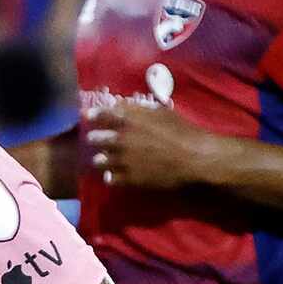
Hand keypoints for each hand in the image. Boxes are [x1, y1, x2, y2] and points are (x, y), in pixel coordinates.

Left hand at [85, 99, 220, 192]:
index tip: (88, 115)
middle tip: (96, 139)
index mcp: (129, 120)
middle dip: (95, 138)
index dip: (93, 114)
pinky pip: (109, 179)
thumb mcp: (162, 112)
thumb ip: (139, 109)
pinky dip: (110, 176)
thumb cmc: (182, 131)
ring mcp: (123, 160)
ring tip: (104, 160)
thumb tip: (122, 105)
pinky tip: (113, 175)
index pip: (102, 115)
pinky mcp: (128, 179)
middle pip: (95, 138)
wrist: (194, 158)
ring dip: (101, 159)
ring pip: (99, 161)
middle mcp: (121, 139)